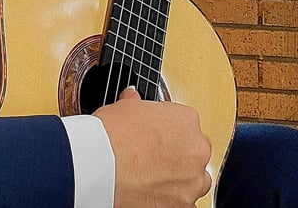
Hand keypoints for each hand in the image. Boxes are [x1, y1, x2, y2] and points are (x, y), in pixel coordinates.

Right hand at [94, 87, 211, 206]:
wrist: (101, 166)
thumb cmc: (112, 135)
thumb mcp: (124, 107)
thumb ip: (136, 103)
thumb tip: (132, 99)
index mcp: (186, 120)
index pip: (184, 121)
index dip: (166, 127)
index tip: (155, 133)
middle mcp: (196, 150)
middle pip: (194, 151)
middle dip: (178, 153)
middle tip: (152, 154)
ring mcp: (192, 181)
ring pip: (195, 179)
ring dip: (180, 177)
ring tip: (152, 175)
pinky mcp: (184, 206)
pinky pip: (186, 203)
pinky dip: (172, 198)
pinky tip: (153, 192)